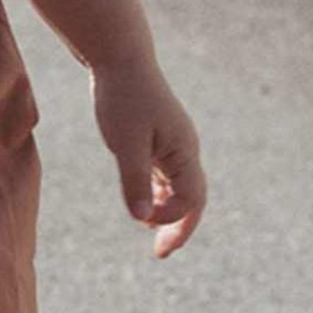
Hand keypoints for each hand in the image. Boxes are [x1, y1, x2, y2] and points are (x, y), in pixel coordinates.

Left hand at [90, 57, 205, 257]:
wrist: (120, 59)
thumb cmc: (123, 99)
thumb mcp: (125, 143)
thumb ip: (134, 180)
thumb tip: (141, 218)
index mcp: (184, 152)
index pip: (191, 201)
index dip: (170, 219)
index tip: (142, 222)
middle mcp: (186, 150)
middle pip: (193, 199)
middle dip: (178, 227)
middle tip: (161, 253)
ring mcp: (174, 145)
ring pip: (179, 188)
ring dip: (167, 211)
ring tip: (150, 232)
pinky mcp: (160, 139)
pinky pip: (166, 175)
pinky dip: (157, 193)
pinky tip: (141, 203)